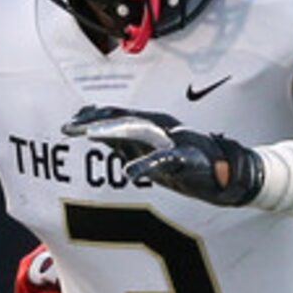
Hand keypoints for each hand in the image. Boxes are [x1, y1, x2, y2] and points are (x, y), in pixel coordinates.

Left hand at [63, 105, 259, 206]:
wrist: (223, 174)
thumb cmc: (184, 159)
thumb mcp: (148, 149)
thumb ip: (122, 139)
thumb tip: (92, 131)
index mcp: (149, 127)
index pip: (116, 118)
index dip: (92, 118)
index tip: (69, 123)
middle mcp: (158, 129)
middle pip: (122, 121)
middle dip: (96, 122)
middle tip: (72, 127)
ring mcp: (172, 141)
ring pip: (139, 132)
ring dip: (114, 132)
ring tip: (91, 134)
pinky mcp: (185, 158)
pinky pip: (165, 161)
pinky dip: (147, 165)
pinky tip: (130, 172)